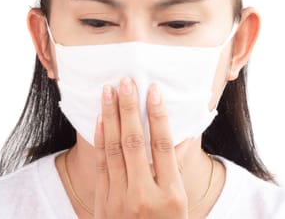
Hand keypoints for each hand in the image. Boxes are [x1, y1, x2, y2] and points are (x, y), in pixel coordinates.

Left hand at [93, 77, 187, 217]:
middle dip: (129, 108)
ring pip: (114, 150)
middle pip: (136, 142)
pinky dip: (101, 140)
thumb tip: (183, 137)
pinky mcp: (102, 203)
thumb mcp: (181, 204)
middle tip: (126, 81)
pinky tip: (102, 120)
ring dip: (111, 117)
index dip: (158, 115)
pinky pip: (101, 166)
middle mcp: (144, 196)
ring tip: (108, 91)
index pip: (164, 145)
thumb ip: (179, 170)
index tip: (153, 90)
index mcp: (171, 195)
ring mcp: (120, 200)